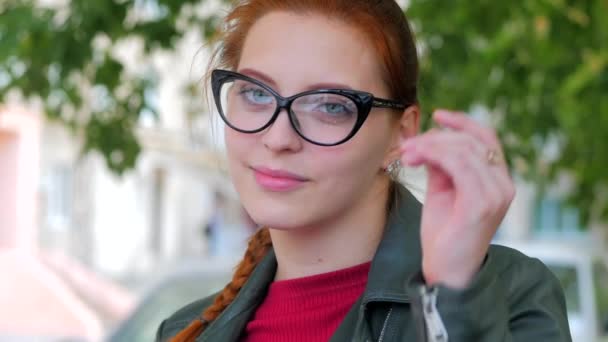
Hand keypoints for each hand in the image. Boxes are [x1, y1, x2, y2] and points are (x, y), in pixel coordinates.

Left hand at [400, 110, 514, 288]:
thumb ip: (442, 165)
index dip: (463, 122)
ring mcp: (495, 194)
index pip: (486, 138)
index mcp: (497, 180)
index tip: (437, 115)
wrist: (446, 271)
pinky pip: (458, 165)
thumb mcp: (443, 190)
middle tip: (408, 146)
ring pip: (463, 150)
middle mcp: (503, 184)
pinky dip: (434, 155)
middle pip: (471, 141)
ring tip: (407, 154)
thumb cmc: (444, 233)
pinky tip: (415, 160)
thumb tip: (430, 140)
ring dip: (429, 146)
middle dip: (435, 138)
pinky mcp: (481, 203)